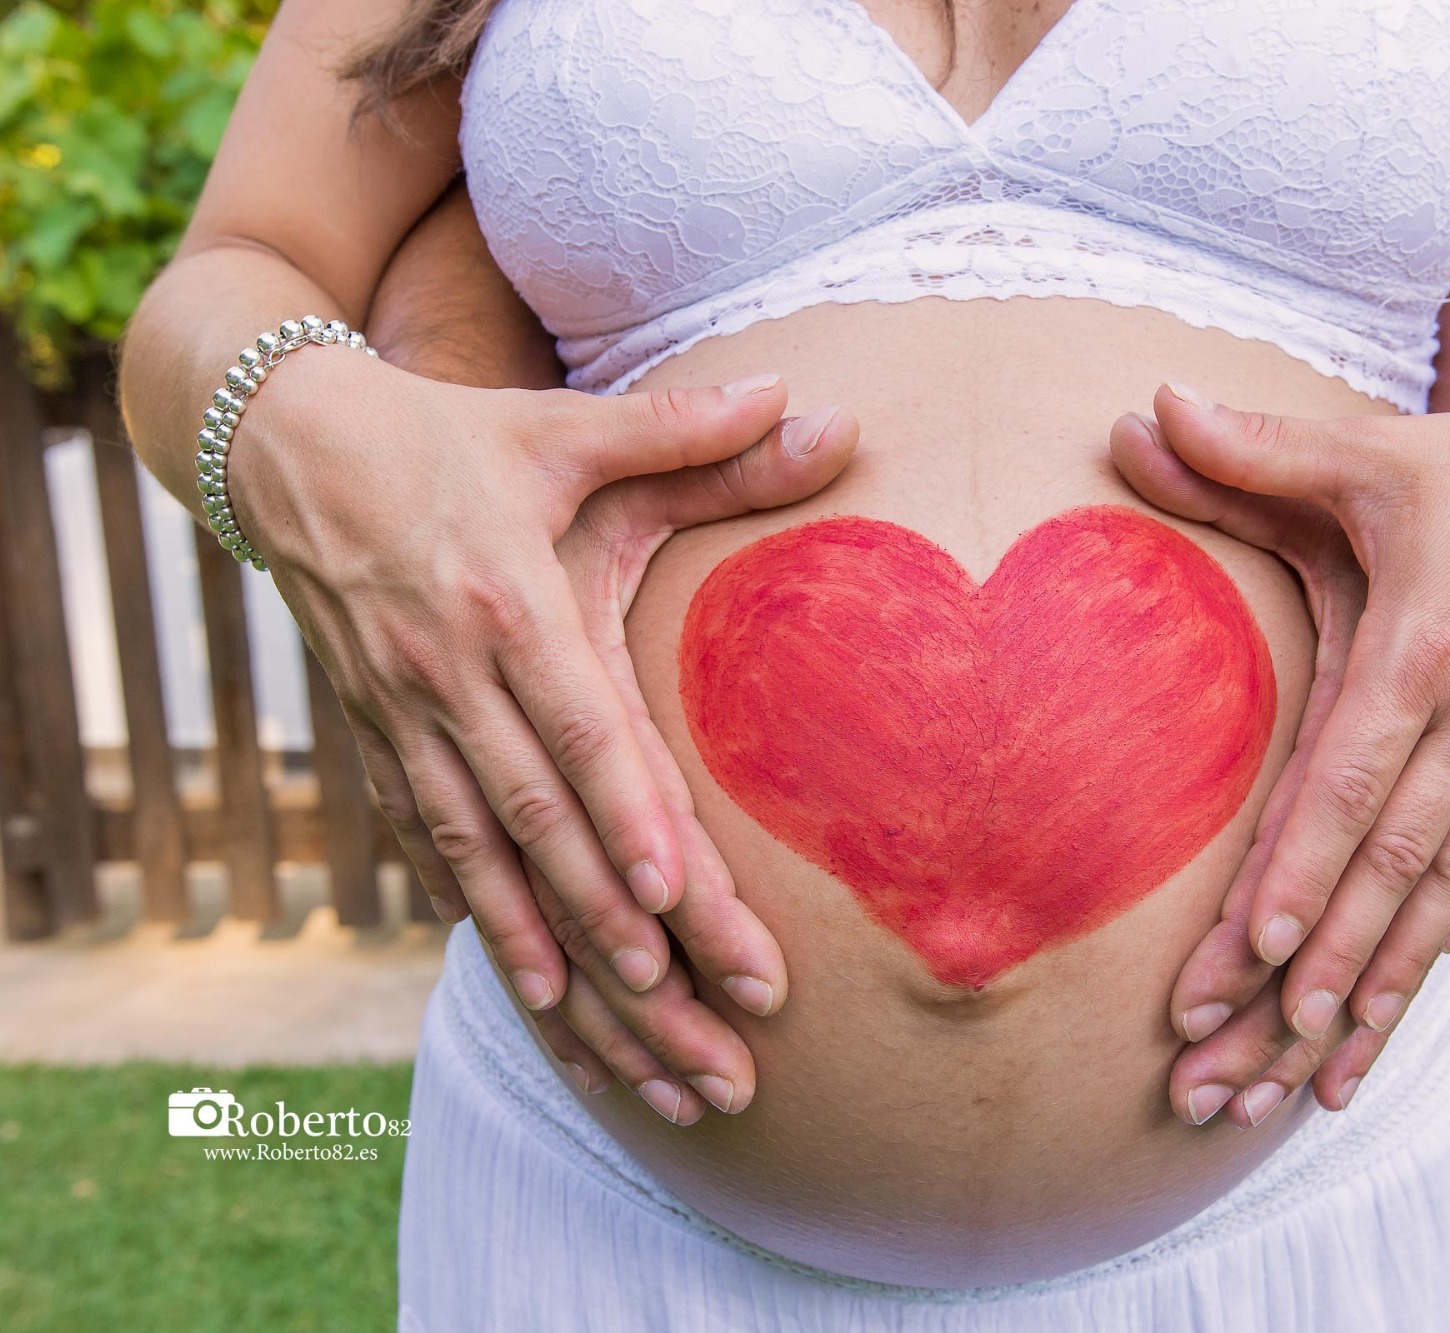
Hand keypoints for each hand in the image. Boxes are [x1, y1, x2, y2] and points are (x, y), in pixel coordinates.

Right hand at [230, 350, 850, 1115]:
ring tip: (637, 1061)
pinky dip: (490, 931)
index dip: (624, 817)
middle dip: (627, 939)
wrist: (283, 446)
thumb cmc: (449, 435)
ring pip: (489, 868)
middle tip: (716, 1032)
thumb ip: (686, 428)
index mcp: (505, 598)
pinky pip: (439, 856)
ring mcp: (406, 720)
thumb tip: (812, 397)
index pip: (576, 728)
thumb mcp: (561, 425)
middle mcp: (449, 675)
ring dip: (560, 969)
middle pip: (545, 828)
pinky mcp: (383, 745)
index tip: (680, 905)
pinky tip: (541, 1003)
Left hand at [1114, 375, 1449, 1123]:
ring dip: (1371, 997)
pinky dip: (1427, 964)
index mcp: (1430, 644)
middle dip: (1310, 973)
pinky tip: (1376, 1030)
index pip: (1358, 777)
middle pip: (1388, 868)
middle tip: (1229, 1063)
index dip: (1307, 868)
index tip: (1254, 956)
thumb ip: (1253, 448)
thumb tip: (1136, 408)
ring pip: (1438, 902)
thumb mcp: (1372, 449)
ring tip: (1300, 1088)